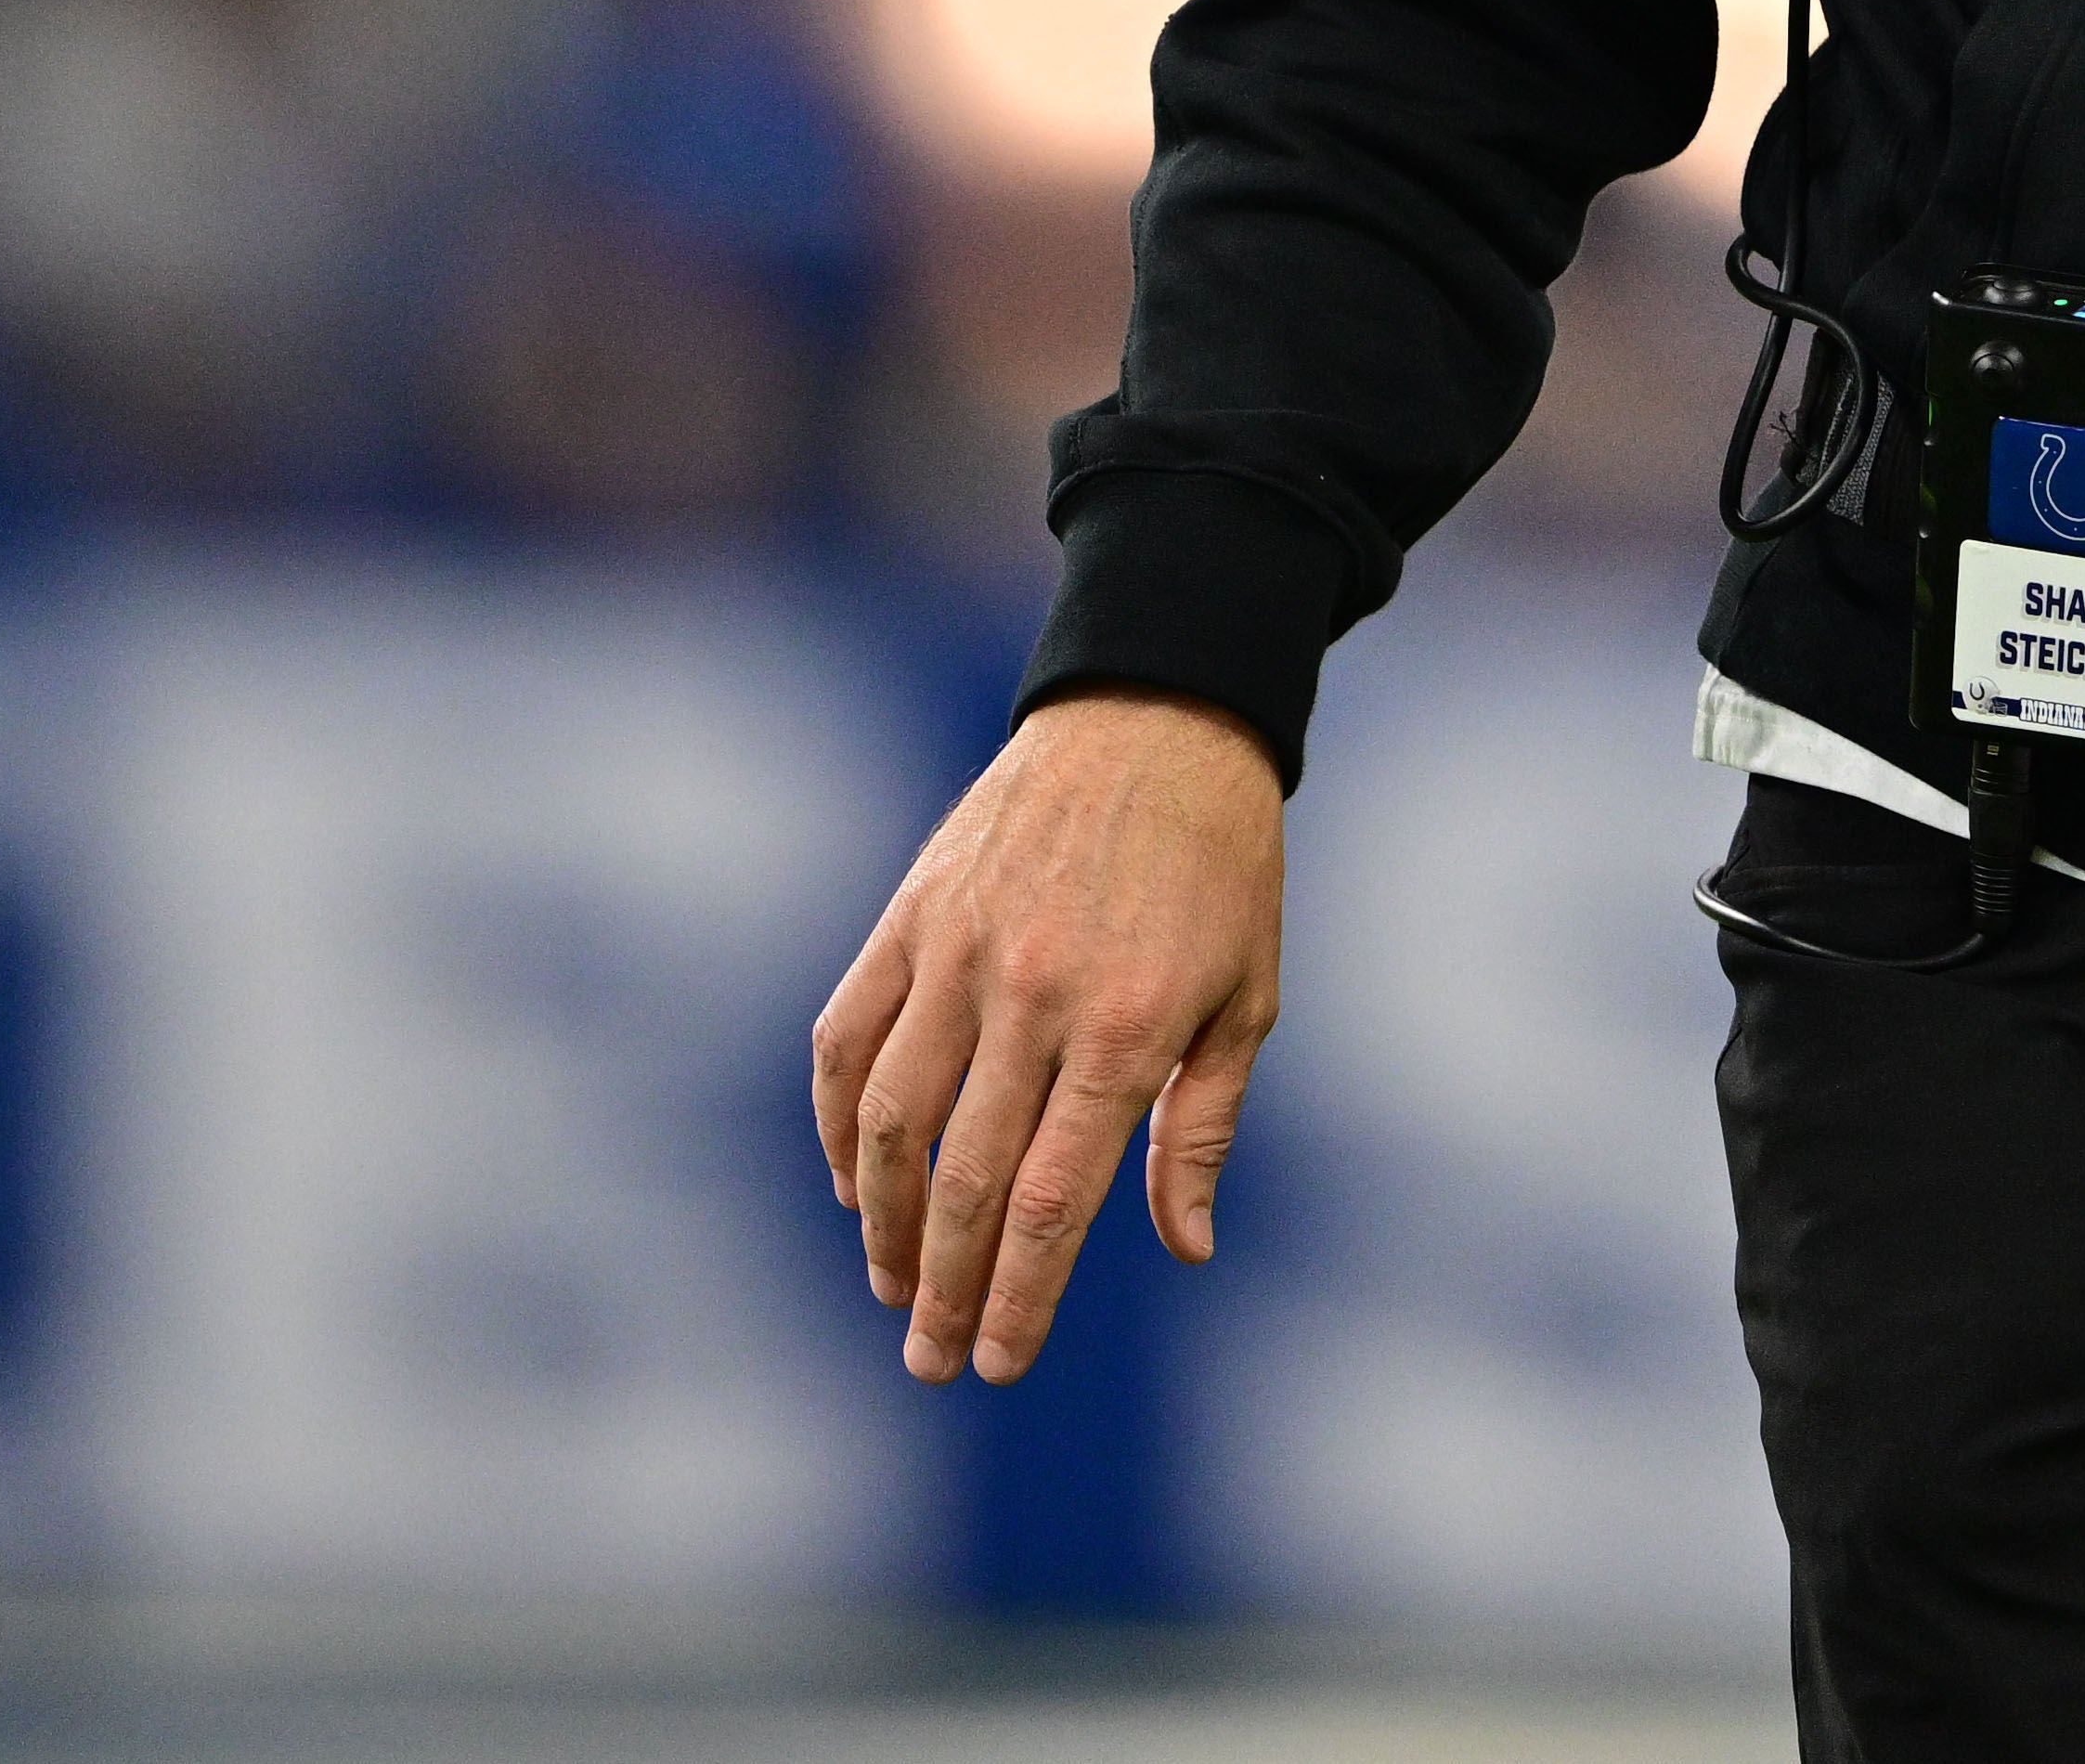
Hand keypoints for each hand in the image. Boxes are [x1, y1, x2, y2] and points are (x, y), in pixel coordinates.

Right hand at [812, 685, 1284, 1382]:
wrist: (1156, 720)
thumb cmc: (1220, 870)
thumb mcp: (1247, 996)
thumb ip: (1204, 1126)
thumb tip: (1183, 1247)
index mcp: (1126, 1027)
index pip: (1054, 1201)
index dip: (1020, 1296)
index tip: (997, 1363)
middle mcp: (1034, 995)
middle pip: (965, 1180)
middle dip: (942, 1289)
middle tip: (931, 1362)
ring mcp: (959, 951)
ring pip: (889, 1121)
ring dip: (880, 1222)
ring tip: (891, 1287)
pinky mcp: (910, 914)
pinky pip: (846, 1037)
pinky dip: (837, 1122)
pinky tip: (851, 1183)